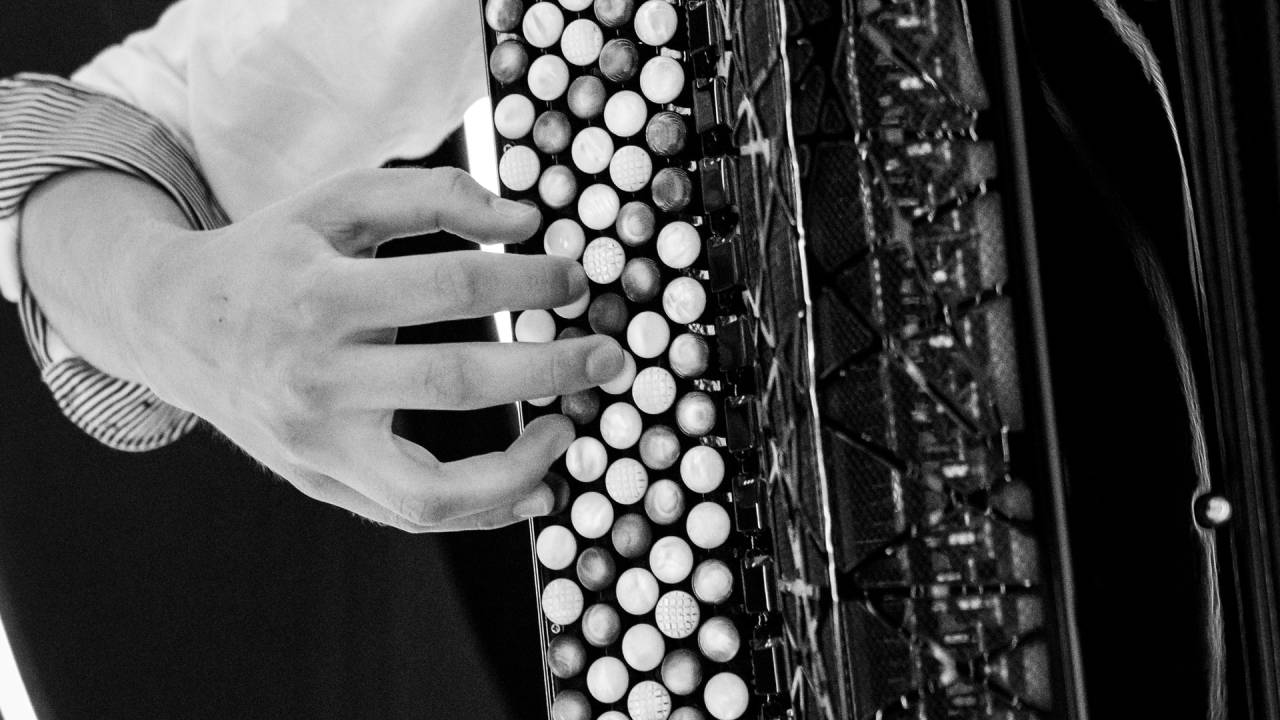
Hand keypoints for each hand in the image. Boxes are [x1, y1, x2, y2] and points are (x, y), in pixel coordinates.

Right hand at [123, 168, 622, 531]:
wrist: (175, 324)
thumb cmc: (272, 256)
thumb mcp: (335, 200)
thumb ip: (429, 195)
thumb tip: (525, 220)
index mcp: (320, 294)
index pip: (451, 288)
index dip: (529, 282)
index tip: (577, 279)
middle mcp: (316, 378)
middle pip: (455, 382)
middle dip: (550, 370)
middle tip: (609, 357)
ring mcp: (317, 444)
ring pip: (433, 488)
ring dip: (521, 468)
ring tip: (571, 433)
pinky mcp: (322, 481)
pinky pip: (412, 515)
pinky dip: (482, 510)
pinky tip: (532, 486)